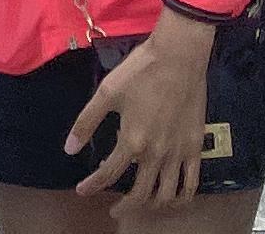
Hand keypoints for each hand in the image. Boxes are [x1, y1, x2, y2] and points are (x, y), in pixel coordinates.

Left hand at [65, 15, 215, 208]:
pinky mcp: (195, 146)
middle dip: (124, 207)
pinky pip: (191, 183)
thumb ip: (86, 122)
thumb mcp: (107, 92)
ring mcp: (177, 153)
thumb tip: (69, 149)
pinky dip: (182, 197)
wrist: (179, 55)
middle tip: (116, 210)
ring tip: (142, 204)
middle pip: (139, 193)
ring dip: (151, 206)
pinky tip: (173, 198)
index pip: (108, 174)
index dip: (92, 186)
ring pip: (166, 195)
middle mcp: (155, 154)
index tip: (82, 190)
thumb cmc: (141, 70)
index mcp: (131, 140)